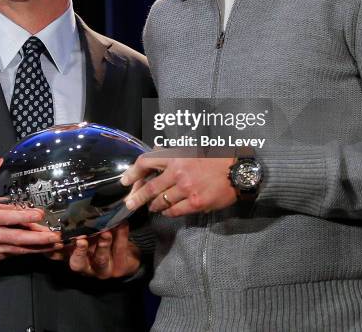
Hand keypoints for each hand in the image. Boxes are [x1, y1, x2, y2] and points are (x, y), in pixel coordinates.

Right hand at [0, 152, 61, 261]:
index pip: (8, 218)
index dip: (25, 217)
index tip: (40, 214)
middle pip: (17, 239)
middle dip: (38, 238)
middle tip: (55, 236)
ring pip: (18, 250)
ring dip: (37, 248)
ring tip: (54, 244)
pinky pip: (13, 255)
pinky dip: (27, 252)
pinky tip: (41, 249)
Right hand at [47, 223, 140, 278]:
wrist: (126, 258)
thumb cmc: (101, 245)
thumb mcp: (85, 240)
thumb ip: (73, 234)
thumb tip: (60, 218)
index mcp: (76, 258)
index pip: (61, 256)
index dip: (55, 250)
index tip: (56, 239)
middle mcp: (87, 267)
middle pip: (78, 263)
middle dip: (78, 251)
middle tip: (80, 239)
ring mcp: (104, 269)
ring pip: (101, 258)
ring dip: (102, 244)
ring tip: (105, 232)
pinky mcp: (120, 266)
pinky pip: (120, 249)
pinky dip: (121, 235)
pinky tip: (122, 223)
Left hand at [121, 151, 236, 216]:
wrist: (236, 171)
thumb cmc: (214, 158)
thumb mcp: (191, 150)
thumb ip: (171, 153)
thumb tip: (155, 149)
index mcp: (175, 157)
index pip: (146, 162)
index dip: (133, 172)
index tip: (125, 181)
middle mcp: (178, 173)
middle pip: (150, 188)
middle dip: (137, 197)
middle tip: (129, 204)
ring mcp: (186, 189)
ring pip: (161, 202)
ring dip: (153, 205)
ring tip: (151, 206)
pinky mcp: (195, 203)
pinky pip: (174, 211)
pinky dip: (168, 212)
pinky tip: (166, 211)